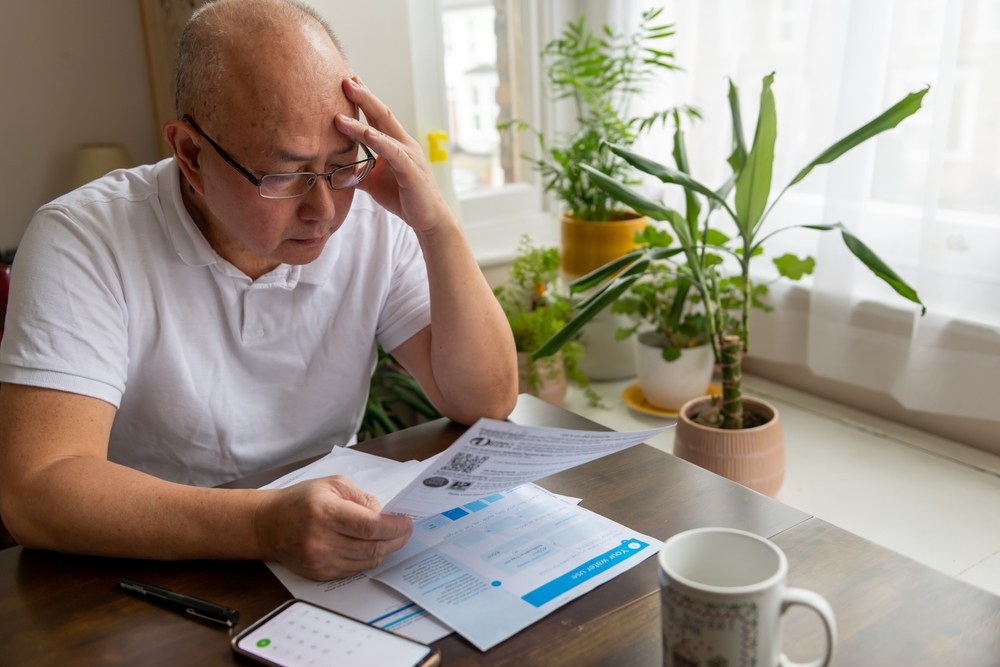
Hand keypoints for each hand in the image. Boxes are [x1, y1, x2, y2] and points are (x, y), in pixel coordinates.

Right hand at [254, 475, 412, 580]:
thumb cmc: (301, 500)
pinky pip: (353, 570)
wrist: (268, 524)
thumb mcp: (332, 484)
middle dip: (395, 540)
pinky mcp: (319, 574)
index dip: (394, 527)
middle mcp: (321, 540)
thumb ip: (361, 497)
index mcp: (325, 513)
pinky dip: (367, 559)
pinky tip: (370, 547)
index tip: (406, 523)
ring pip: (366, 562)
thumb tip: (384, 514)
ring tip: (390, 538)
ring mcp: (320, 561)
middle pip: (372, 548)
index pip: (370, 526)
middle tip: (405, 531)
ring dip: (383, 551)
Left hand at [335, 76, 454, 235]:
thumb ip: (357, 172)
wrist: (428, 219)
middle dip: (364, 96)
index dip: (364, 99)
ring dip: (364, 114)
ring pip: (384, 129)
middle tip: (346, 80)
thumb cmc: (404, 198)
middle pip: (382, 114)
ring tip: (346, 101)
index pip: (378, 117)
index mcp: (396, 144)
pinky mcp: (411, 170)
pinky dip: (379, 140)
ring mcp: (409, 155)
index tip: (348, 82)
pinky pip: (393, 152)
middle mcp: (404, 144)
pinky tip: (366, 132)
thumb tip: (334, 169)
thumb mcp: (374, 182)